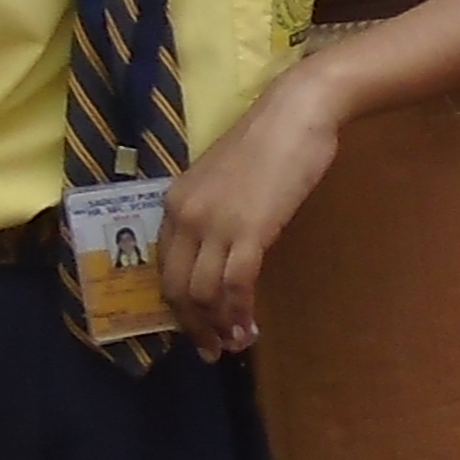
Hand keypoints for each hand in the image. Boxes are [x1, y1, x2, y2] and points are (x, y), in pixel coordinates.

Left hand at [152, 63, 347, 359]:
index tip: (195, 324)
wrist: (297, 112)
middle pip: (176, 287)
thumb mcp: (226, 180)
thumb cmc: (270, 140)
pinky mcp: (249, 229)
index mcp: (175, 202)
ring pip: (203, 292)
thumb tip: (222, 250)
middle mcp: (185, 216)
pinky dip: (240, 312)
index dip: (177, 303)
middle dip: (193, 325)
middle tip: (212, 347)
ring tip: (235, 343)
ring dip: (218, 325)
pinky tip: (250, 326)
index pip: (163, 266)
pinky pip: (235, 284)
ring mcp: (215, 223)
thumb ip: (214, 212)